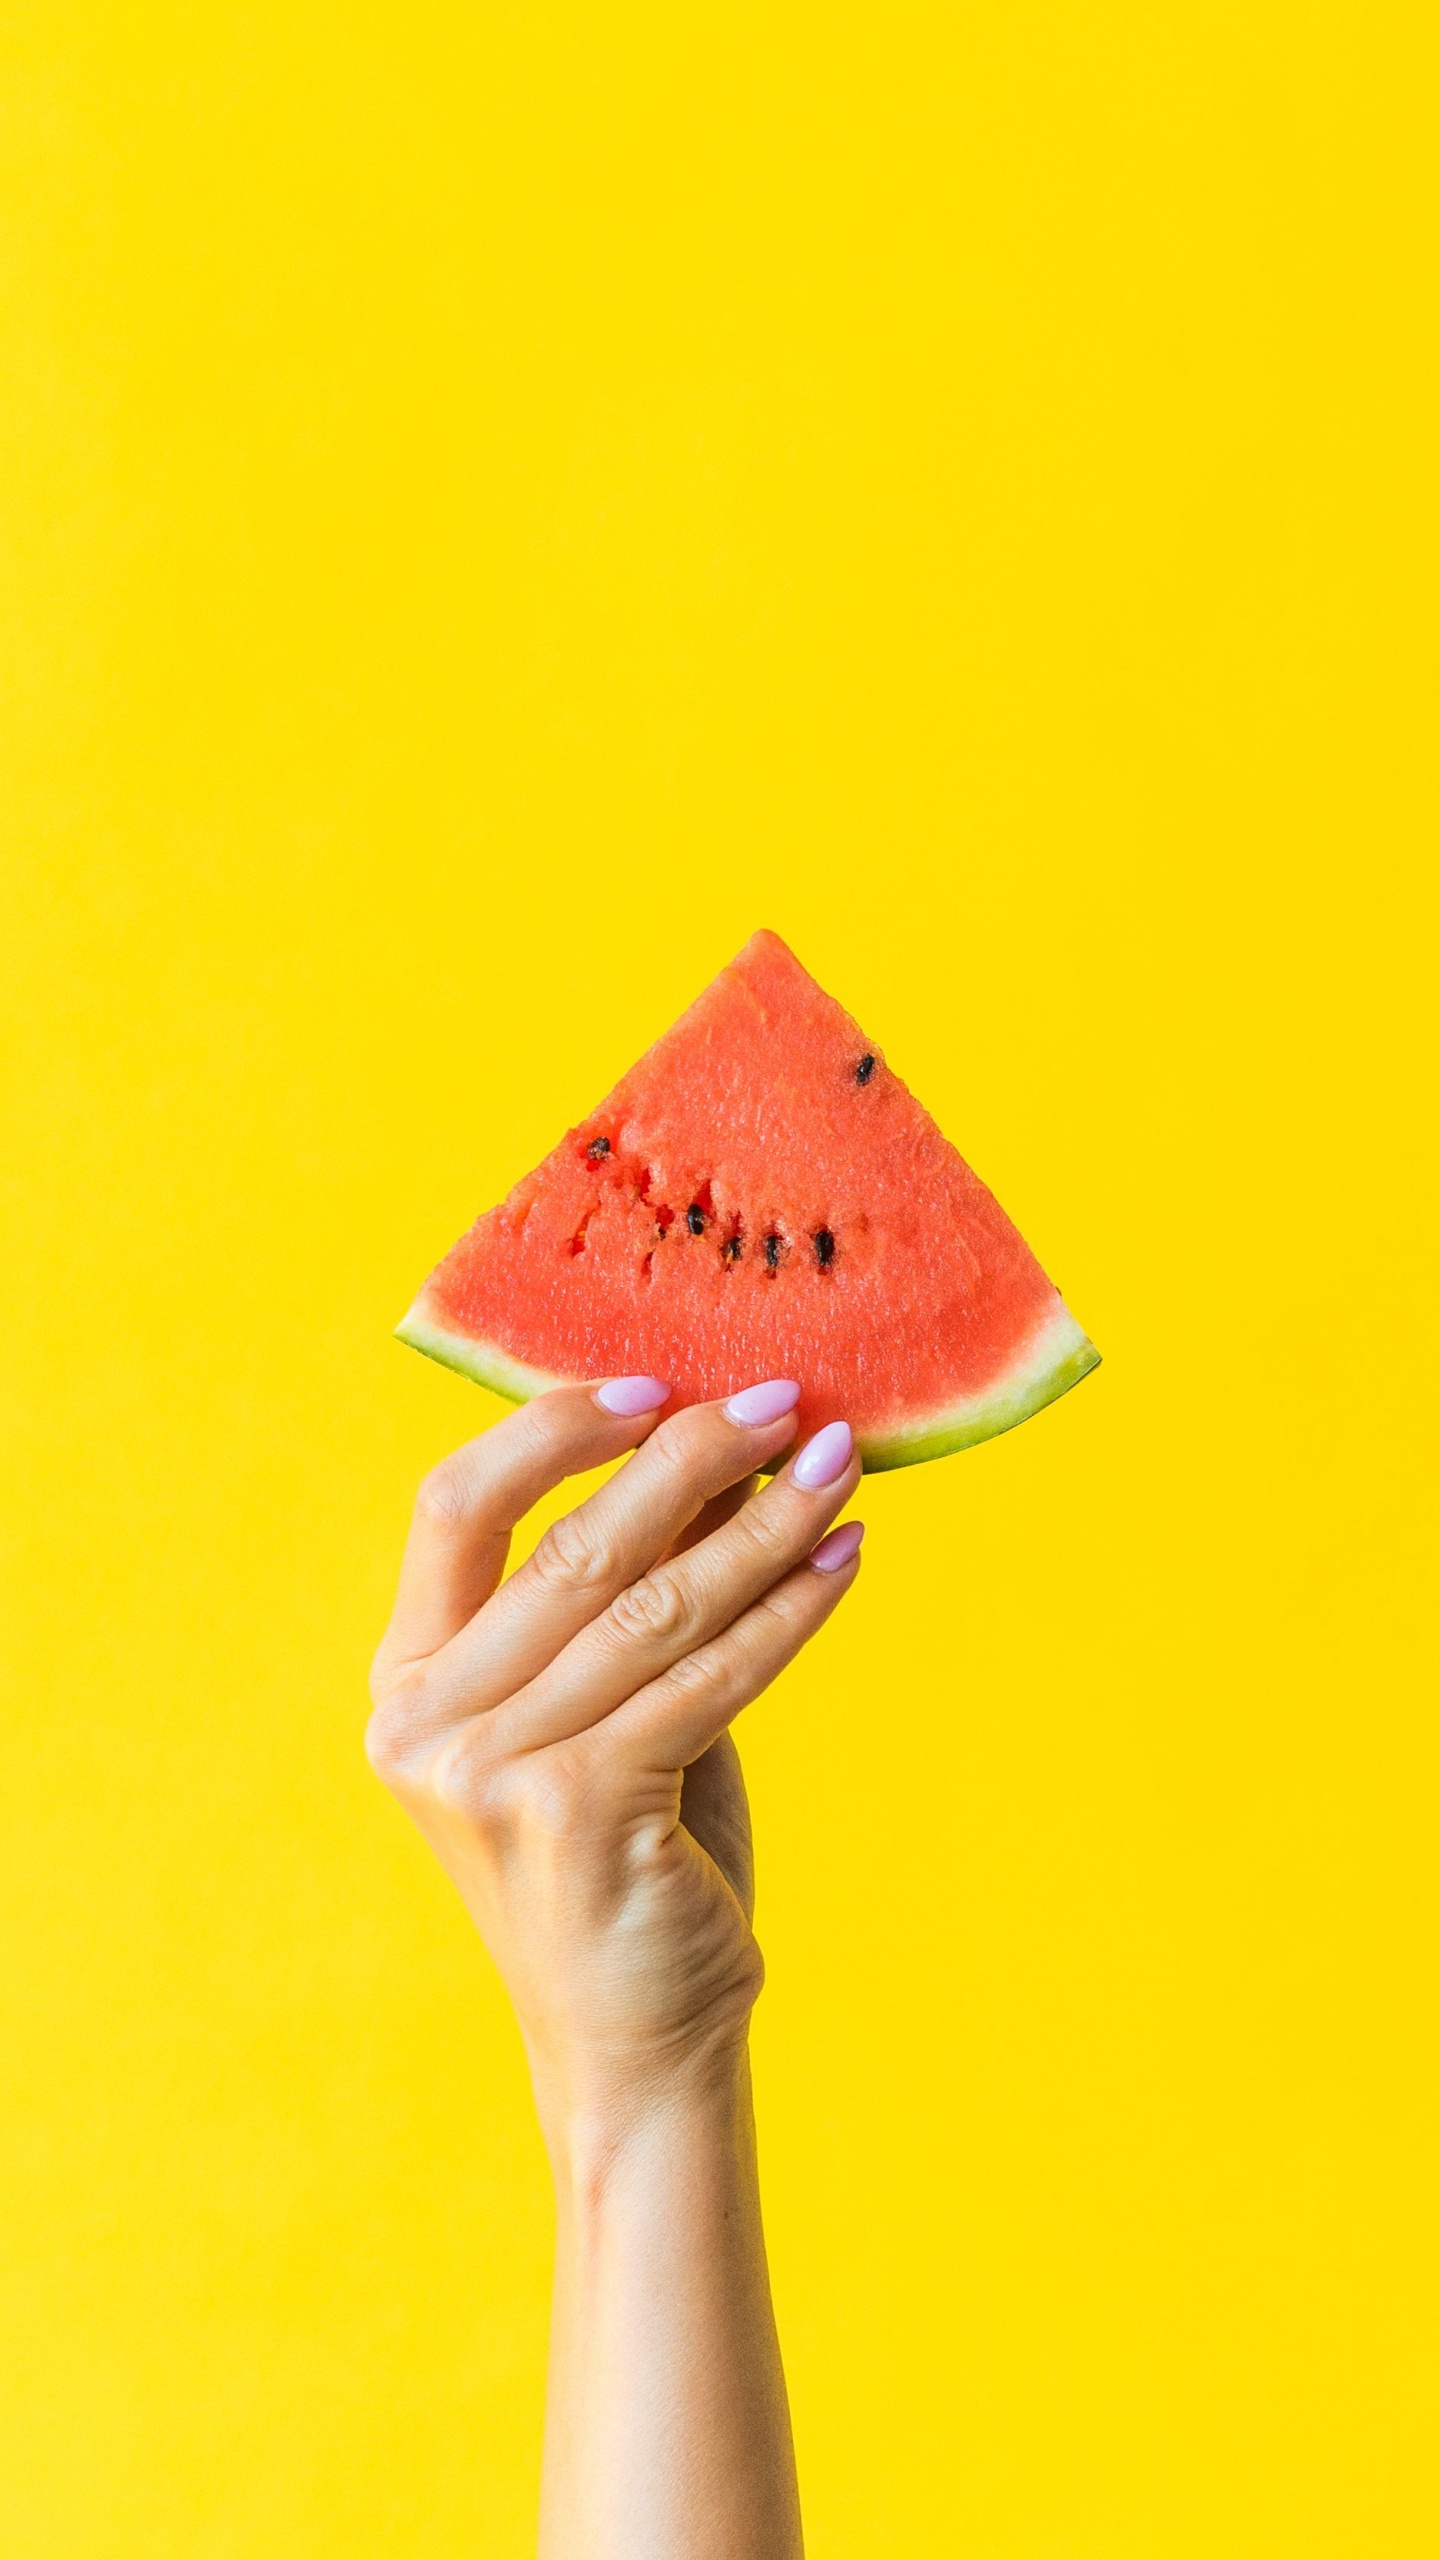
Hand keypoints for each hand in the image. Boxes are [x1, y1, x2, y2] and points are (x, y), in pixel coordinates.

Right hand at [367, 1376, 863, 2145]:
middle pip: (571, 1543)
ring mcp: (489, 1771)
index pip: (453, 1505)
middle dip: (695, 1456)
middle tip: (792, 1401)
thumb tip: (717, 1440)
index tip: (659, 1380)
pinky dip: (790, 1609)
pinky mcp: (575, 1811)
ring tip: (842, 1466)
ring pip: (656, 1602)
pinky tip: (847, 1559)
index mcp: (409, 1682)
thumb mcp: (615, 1706)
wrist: (642, 2046)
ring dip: (766, 1522)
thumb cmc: (631, 1859)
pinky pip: (709, 1676)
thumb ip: (635, 1589)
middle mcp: (426, 1723)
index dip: (552, 1428)